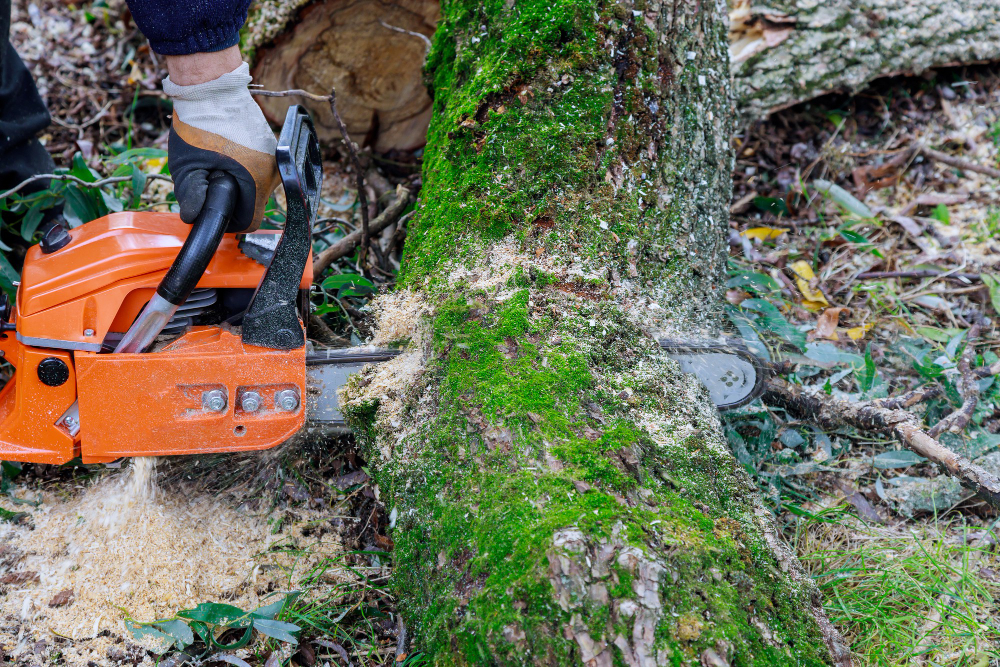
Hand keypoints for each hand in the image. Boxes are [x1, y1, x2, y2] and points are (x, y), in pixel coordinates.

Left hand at [164, 52, 277, 231]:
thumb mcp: (187, 165)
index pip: (250, 221)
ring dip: (236, 181)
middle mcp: (273, 172)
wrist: (213, 87)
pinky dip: (242, 166)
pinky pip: (257, 168)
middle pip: (253, 203)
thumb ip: (191, 196)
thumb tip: (193, 218)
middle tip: (209, 177)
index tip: (212, 208)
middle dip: (231, 197)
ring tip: (216, 161)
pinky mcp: (272, 146)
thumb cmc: (200, 124)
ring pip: (255, 186)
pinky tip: (225, 150)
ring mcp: (275, 158)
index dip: (228, 219)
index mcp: (256, 181)